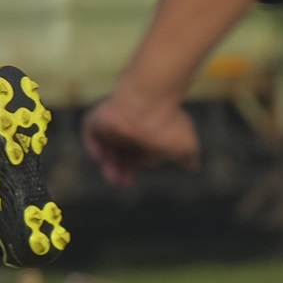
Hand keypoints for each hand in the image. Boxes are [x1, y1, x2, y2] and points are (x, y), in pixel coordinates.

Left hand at [82, 89, 200, 184]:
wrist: (150, 99)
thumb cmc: (169, 122)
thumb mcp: (185, 145)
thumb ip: (188, 157)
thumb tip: (193, 165)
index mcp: (149, 131)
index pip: (137, 153)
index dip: (134, 167)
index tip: (130, 182)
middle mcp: (131, 126)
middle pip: (120, 151)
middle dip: (120, 169)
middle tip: (122, 182)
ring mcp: (114, 120)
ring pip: (107, 145)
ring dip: (109, 163)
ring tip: (113, 176)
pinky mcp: (99, 115)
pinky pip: (90, 131)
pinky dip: (93, 145)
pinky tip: (100, 157)